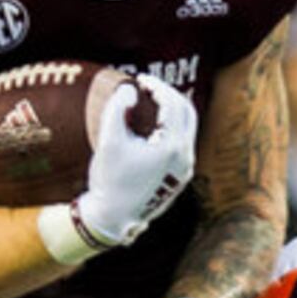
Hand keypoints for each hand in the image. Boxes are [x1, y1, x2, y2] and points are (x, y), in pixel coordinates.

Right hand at [69, 76, 197, 250]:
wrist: (113, 218)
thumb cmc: (109, 180)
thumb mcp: (109, 141)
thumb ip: (117, 109)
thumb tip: (131, 90)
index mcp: (171, 147)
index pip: (172, 104)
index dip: (157, 86)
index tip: (140, 79)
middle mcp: (185, 157)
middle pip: (187, 111)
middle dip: (169, 94)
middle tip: (148, 87)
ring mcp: (186, 169)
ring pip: (187, 128)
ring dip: (172, 111)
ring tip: (150, 102)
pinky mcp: (181, 177)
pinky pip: (182, 143)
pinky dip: (172, 128)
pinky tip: (153, 125)